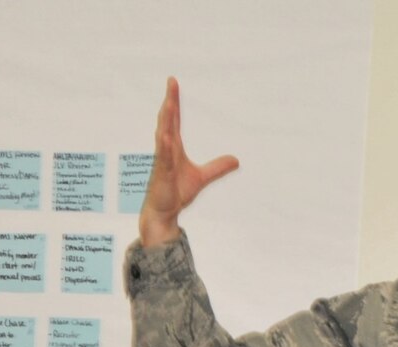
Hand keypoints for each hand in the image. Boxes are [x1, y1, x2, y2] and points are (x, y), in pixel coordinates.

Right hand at [139, 77, 238, 246]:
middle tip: (172, 82)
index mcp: (174, 147)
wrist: (164, 213)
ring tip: (168, 103)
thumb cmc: (176, 193)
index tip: (173, 83)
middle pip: (168, 120)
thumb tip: (236, 161)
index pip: (174, 120)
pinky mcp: (161, 174)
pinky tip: (166, 137)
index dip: (174, 102)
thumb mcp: (202, 178)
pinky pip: (163, 158)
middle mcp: (166, 150)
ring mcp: (162, 161)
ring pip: (163, 135)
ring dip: (166, 119)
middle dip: (169, 102)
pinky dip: (164, 148)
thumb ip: (217, 168)